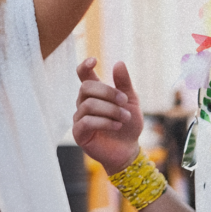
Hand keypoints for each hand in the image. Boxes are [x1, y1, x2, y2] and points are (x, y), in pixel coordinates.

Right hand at [73, 59, 142, 174]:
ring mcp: (79, 118)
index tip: (94, 61)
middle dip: (107, 92)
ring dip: (111, 110)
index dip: (84, 66)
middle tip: (124, 100)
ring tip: (125, 117)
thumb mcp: (131, 101)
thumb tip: (118, 63)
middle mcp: (84, 103)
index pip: (83, 75)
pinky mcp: (79, 133)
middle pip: (86, 87)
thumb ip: (124, 83)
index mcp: (95, 93)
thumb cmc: (128, 125)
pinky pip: (87, 122)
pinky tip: (117, 126)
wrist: (129, 150)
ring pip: (89, 105)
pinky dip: (104, 122)